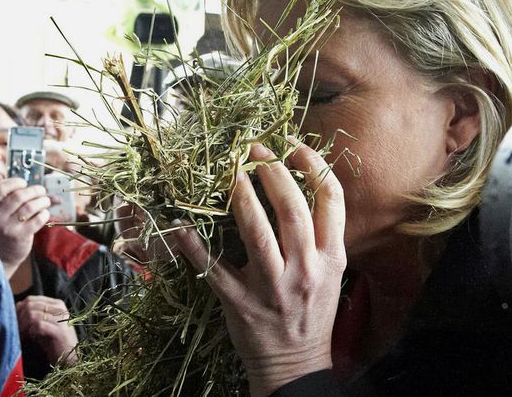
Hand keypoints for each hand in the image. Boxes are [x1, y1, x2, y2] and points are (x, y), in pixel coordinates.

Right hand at [0, 178, 50, 275]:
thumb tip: (40, 188)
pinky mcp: (20, 236)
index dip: (15, 182)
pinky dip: (44, 214)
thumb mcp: (0, 214)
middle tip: (41, 191)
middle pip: (19, 196)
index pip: (0, 188)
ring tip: (45, 201)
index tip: (24, 183)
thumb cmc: (4, 229)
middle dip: (34, 190)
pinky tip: (44, 214)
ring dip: (42, 201)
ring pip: (30, 206)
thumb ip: (12, 200)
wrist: (1, 256)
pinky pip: (37, 219)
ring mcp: (7, 227)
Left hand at [16, 295, 78, 367]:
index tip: (13, 322)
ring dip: (23, 326)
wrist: (69, 361)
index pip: (31, 299)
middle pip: (30, 305)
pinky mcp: (60, 331)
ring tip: (21, 335)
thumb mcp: (42, 325)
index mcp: (56, 304)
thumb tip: (14, 309)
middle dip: (19, 318)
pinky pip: (38, 325)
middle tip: (15, 330)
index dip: (18, 310)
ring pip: (32, 314)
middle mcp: (60, 308)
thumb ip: (32, 315)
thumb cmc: (53, 343)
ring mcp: (61, 319)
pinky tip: (29, 338)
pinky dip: (29, 332)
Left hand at [174, 141, 346, 396]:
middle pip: (291, 208)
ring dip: (240, 196)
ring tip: (230, 171)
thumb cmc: (310, 312)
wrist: (296, 365)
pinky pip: (213, 267)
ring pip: (256, 232)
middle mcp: (304, 269)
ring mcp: (272, 286)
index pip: (330, 201)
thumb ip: (320, 235)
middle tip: (254, 149)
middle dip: (272, 170)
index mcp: (331, 258)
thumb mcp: (330, 273)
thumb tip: (298, 184)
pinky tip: (180, 223)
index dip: (313, 166)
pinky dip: (194, 245)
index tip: (293, 146)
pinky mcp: (240, 302)